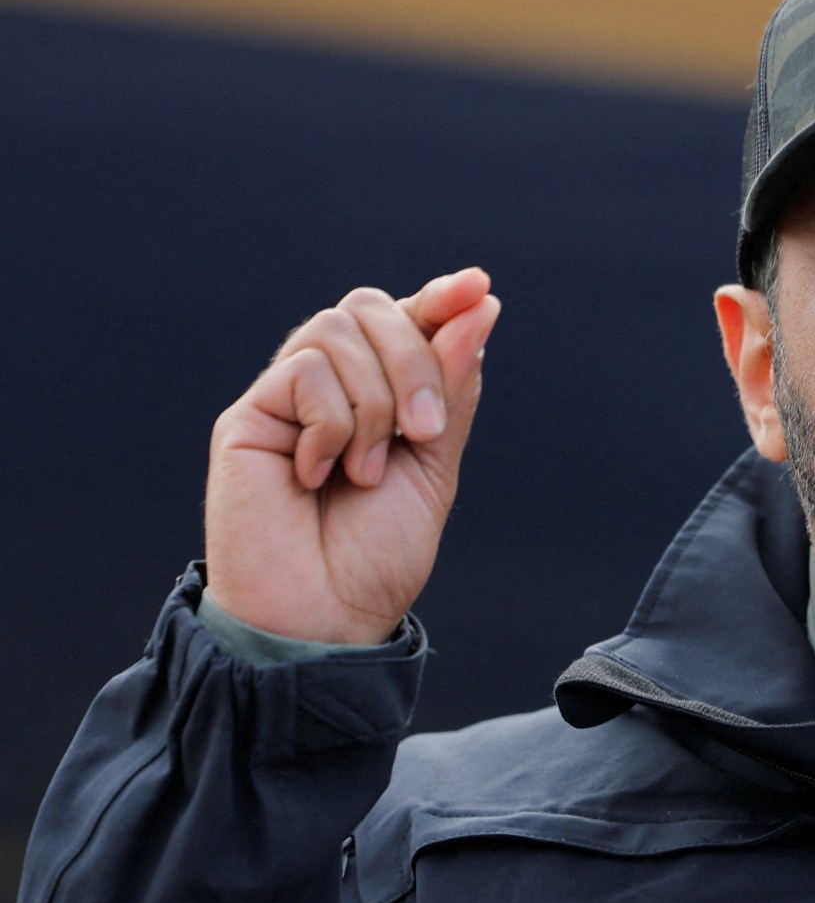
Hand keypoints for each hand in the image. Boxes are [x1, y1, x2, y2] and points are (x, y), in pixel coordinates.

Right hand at [204, 268, 501, 644]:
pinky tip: (322, 475)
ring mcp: (286, 397)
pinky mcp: (248, 416)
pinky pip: (305, 370)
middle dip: (415, 359)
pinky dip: (333, 424)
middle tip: (426, 433)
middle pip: (372, 308)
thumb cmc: (376, 552)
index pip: (406, 318)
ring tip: (369, 471)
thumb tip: (479, 304)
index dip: (442, 297)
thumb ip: (453, 387)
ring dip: (376, 401)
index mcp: (380, 392)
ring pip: (338, 329)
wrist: (327, 615)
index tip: (478, 287)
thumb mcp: (436, 463)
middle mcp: (330, 385)